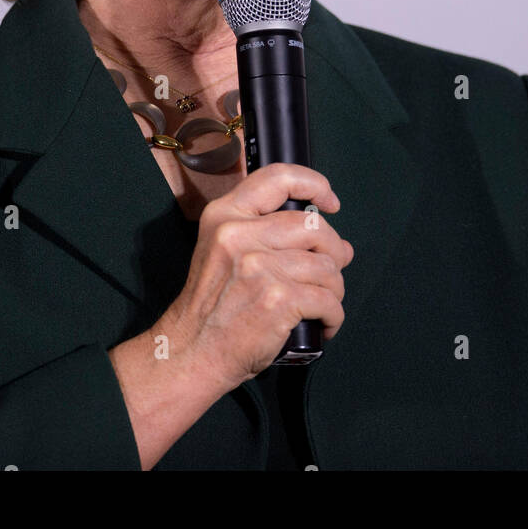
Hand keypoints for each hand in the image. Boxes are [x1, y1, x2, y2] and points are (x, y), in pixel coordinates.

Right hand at [159, 163, 353, 393]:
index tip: (330, 202)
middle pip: (313, 226)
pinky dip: (333, 315)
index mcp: (225, 214)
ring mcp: (258, 266)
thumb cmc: (212, 305)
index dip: (313, 183)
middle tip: (332, 272)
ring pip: (327, 266)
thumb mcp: (223, 250)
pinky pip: (327, 300)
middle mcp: (239, 233)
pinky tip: (324, 324)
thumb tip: (333, 237)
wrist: (192, 351)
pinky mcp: (277, 298)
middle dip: (334, 250)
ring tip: (324, 303)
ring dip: (335, 288)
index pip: (278, 177)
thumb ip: (266, 233)